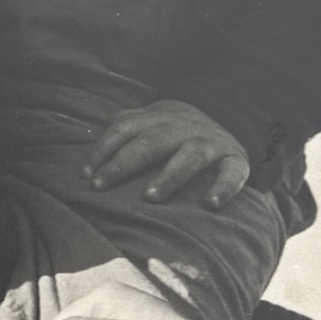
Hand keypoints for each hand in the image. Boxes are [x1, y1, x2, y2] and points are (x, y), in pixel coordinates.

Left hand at [83, 99, 248, 208]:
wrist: (231, 114)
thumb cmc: (176, 129)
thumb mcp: (152, 119)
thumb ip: (124, 124)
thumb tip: (92, 137)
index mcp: (156, 119)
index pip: (123, 130)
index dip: (102, 150)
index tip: (85, 176)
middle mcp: (181, 128)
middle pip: (150, 143)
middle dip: (123, 163)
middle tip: (101, 185)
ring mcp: (209, 143)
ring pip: (189, 156)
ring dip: (169, 176)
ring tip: (149, 197)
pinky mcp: (235, 159)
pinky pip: (232, 173)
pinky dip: (224, 188)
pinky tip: (211, 205)